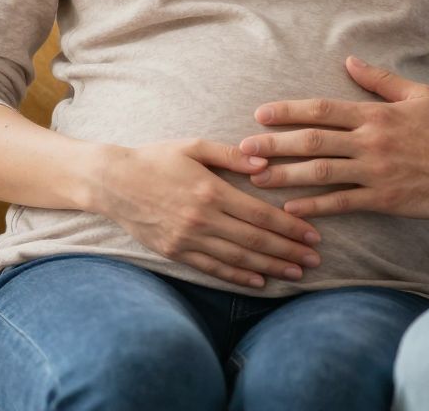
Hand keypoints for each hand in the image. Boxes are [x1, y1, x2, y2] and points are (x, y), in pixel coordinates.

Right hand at [90, 139, 322, 289]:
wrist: (112, 182)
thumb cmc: (156, 159)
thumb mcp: (194, 146)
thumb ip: (231, 155)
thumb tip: (265, 163)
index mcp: (211, 191)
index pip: (261, 215)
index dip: (290, 227)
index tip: (313, 235)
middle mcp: (202, 219)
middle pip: (255, 241)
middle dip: (289, 251)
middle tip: (316, 260)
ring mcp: (188, 239)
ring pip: (238, 259)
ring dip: (270, 267)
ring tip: (296, 273)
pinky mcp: (175, 252)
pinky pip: (212, 268)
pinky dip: (238, 277)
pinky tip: (259, 281)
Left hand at [240, 56, 428, 219]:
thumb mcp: (419, 95)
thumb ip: (380, 80)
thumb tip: (348, 60)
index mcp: (376, 114)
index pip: (323, 110)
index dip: (288, 112)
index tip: (260, 115)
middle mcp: (371, 141)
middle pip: (312, 141)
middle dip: (273, 145)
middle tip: (242, 150)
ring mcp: (376, 171)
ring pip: (321, 173)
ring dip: (285, 176)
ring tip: (257, 179)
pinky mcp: (385, 198)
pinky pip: (342, 203)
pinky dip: (314, 206)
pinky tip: (291, 209)